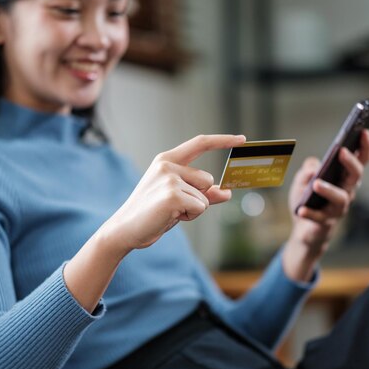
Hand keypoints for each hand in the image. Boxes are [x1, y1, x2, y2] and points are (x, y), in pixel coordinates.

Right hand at [101, 134, 245, 251]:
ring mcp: (169, 178)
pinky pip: (201, 207)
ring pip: (205, 197)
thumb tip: (228, 192)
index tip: (242, 139)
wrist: (126, 229)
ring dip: (194, 209)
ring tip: (169, 212)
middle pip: (208, 180)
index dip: (223, 140)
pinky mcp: (172, 194)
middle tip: (174, 207)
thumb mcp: (179, 199)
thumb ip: (204, 193)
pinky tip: (169, 216)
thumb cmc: (152, 213)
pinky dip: (190, 216)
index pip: (200, 143)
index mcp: (167, 160)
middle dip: (199, 197)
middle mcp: (168, 165)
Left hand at [283, 130, 368, 281]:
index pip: (360, 160)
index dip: (364, 146)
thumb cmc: (308, 199)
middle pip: (356, 176)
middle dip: (351, 163)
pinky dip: (310, 213)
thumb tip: (314, 166)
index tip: (363, 131)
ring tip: (316, 184)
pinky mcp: (326, 223)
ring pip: (341, 198)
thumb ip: (307, 170)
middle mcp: (346, 192)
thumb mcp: (302, 180)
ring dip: (329, 190)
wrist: (303, 229)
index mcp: (344, 178)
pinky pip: (319, 217)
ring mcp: (338, 208)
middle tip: (342, 151)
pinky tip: (300, 209)